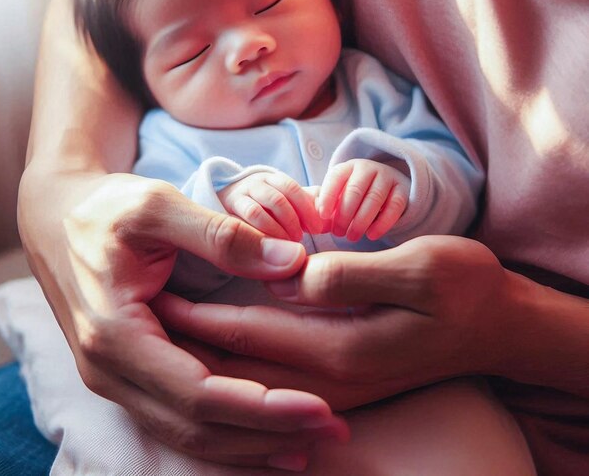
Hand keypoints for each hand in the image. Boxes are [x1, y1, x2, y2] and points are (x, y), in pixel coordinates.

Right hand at [18, 169, 347, 469]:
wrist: (56, 217)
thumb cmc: (104, 207)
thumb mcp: (158, 206)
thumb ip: (221, 234)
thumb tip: (292, 261)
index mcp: (115, 333)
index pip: (198, 392)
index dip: (261, 407)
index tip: (320, 408)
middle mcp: (110, 371)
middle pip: (197, 426)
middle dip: (268, 435)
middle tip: (334, 432)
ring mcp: (116, 378)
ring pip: (188, 433)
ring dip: (251, 443)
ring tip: (310, 444)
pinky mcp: (128, 373)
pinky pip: (178, 418)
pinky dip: (225, 432)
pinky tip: (264, 435)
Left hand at [153, 236, 521, 410]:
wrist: (502, 325)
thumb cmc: (466, 287)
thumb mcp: (421, 267)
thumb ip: (354, 274)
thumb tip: (297, 275)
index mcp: (341, 344)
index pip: (250, 333)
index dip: (200, 315)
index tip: (157, 296)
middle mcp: (332, 374)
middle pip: (242, 366)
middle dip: (191, 345)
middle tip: (146, 319)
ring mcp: (339, 382)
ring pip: (255, 380)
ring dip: (210, 362)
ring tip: (168, 341)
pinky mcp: (347, 377)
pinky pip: (278, 382)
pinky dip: (241, 374)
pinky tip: (223, 362)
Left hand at [317, 159, 409, 240]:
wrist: (385, 187)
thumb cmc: (353, 194)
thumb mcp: (339, 193)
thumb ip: (327, 203)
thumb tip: (314, 220)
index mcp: (348, 167)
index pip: (335, 178)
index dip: (328, 197)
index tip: (322, 216)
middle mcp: (368, 168)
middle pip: (355, 190)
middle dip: (344, 215)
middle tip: (338, 233)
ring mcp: (387, 177)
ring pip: (374, 199)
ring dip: (361, 221)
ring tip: (351, 237)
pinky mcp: (402, 190)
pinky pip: (394, 207)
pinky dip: (382, 223)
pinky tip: (371, 235)